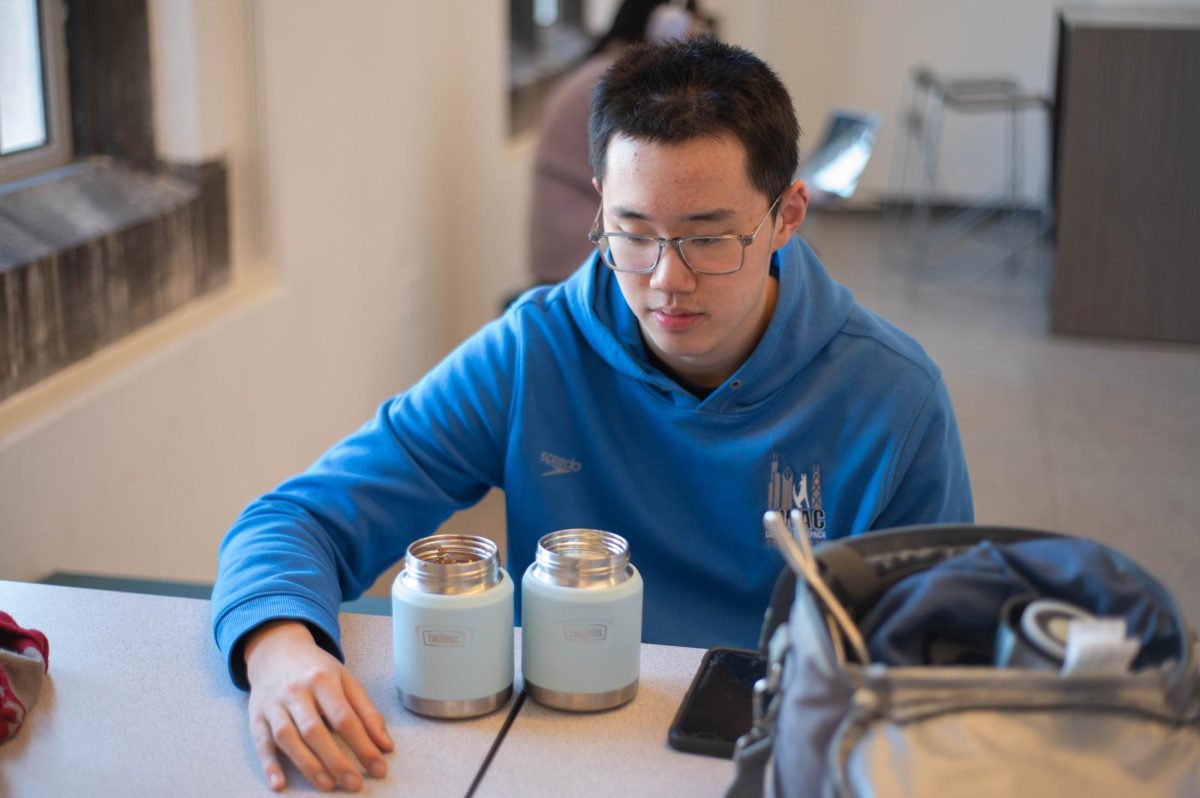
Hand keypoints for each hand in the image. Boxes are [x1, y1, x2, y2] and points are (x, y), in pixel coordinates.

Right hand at [243, 620, 393, 791]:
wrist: (276, 651)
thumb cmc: (316, 669)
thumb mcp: (346, 680)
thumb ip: (367, 711)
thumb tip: (385, 745)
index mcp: (323, 680)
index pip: (344, 717)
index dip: (362, 744)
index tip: (379, 767)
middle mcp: (296, 692)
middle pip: (315, 730)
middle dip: (336, 760)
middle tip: (355, 783)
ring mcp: (274, 705)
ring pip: (287, 737)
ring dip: (307, 765)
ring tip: (328, 786)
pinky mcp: (257, 718)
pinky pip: (261, 743)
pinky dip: (269, 765)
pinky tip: (279, 784)